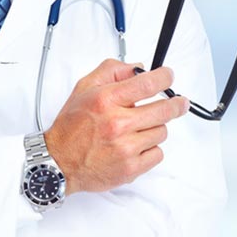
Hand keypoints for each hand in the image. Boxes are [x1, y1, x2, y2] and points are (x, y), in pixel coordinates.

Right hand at [43, 59, 188, 193]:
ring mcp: (125, 148)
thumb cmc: (71, 127)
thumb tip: (139, 68)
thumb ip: (112, 71)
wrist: (58, 162)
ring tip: (138, 129)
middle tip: (179, 103)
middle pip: (164, 110)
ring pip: (162, 132)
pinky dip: (150, 150)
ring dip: (154, 129)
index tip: (169, 77)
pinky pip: (157, 154)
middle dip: (176, 104)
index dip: (165, 78)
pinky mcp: (130, 168)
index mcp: (106, 100)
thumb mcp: (85, 88)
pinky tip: (136, 146)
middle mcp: (117, 123)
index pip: (148, 84)